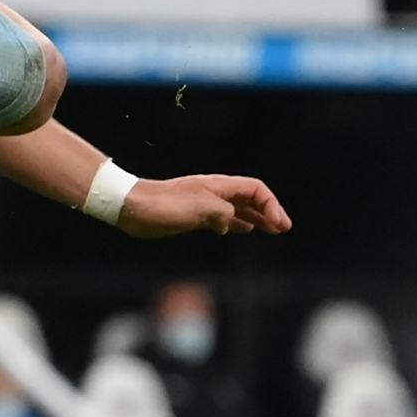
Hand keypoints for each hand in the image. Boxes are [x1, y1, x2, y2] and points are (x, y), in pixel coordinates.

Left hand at [119, 174, 292, 239]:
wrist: (133, 208)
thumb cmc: (165, 206)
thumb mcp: (201, 209)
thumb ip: (224, 214)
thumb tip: (231, 223)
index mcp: (219, 187)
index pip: (256, 189)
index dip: (271, 205)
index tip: (279, 225)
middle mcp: (214, 192)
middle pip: (250, 198)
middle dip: (269, 212)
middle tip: (283, 228)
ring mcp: (204, 203)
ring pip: (238, 208)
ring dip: (256, 218)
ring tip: (270, 230)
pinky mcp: (193, 215)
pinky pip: (223, 217)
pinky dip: (236, 223)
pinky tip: (242, 230)